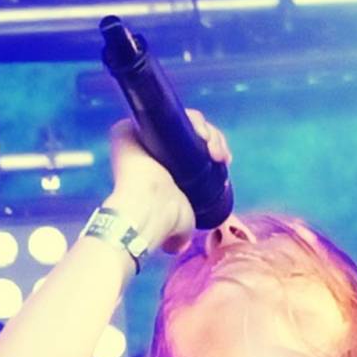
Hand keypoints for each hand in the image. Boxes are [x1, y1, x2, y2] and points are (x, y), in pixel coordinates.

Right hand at [107, 108, 232, 257]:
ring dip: (210, 133)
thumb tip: (175, 245)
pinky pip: (168, 111)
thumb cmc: (161, 222)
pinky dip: (192, 119)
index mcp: (161, 166)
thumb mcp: (179, 225)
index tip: (224, 162)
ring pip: (185, 121)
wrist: (146, 213)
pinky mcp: (132, 125)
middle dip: (215, 141)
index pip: (191, 148)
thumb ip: (180, 231)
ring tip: (216, 153)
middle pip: (190, 132)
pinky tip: (204, 137)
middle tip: (222, 158)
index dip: (211, 149)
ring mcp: (141, 135)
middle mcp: (150, 148)